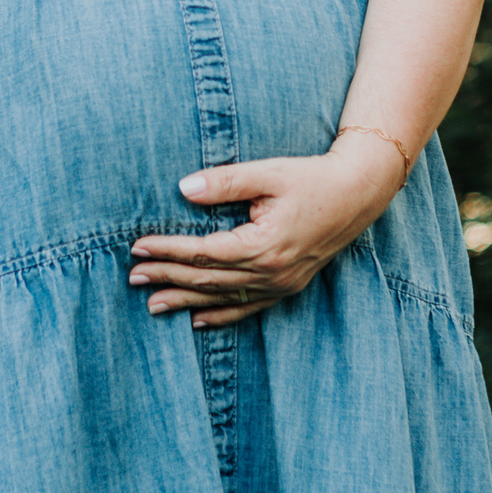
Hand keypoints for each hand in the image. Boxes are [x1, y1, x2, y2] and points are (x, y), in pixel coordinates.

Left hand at [128, 134, 402, 326]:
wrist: (358, 193)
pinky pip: (248, 308)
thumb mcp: (269, 172)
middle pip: (208, 280)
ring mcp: (281, 284)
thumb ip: (225, 182)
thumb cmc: (312, 177)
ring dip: (186, 302)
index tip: (138, 247)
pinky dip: (221, 316)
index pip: (203, 252)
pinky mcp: (288, 286)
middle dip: (168, 278)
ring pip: (224, 299)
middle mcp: (271, 273)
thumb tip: (183, 188)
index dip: (168, 250)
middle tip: (133, 277)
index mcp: (263, 245)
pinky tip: (198, 320)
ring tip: (152, 304)